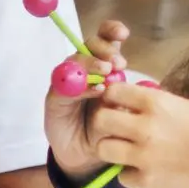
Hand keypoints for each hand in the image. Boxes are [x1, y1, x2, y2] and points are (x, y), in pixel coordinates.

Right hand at [46, 20, 133, 178]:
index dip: (111, 32)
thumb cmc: (108, 129)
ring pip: (74, 61)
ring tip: (107, 71)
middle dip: (103, 48)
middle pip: (88, 46)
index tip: (123, 34)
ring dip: (91, 62)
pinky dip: (80, 86)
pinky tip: (95, 90)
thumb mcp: (123, 110)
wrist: (86, 156)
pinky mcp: (55, 98)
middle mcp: (83, 70)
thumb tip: (132, 81)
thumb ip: (126, 94)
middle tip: (118, 62)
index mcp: (103, 68)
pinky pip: (64, 86)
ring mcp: (67, 82)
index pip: (105, 41)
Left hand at [87, 82, 188, 187]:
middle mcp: (144, 127)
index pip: (112, 92)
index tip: (117, 104)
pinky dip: (129, 174)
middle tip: (116, 128)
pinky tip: (144, 170)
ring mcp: (144, 156)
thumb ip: (160, 103)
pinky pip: (121, 176)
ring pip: (102, 149)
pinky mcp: (148, 181)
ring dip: (111, 149)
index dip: (112, 97)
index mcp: (157, 104)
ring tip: (126, 150)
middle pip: (99, 119)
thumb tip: (137, 100)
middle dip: (105, 122)